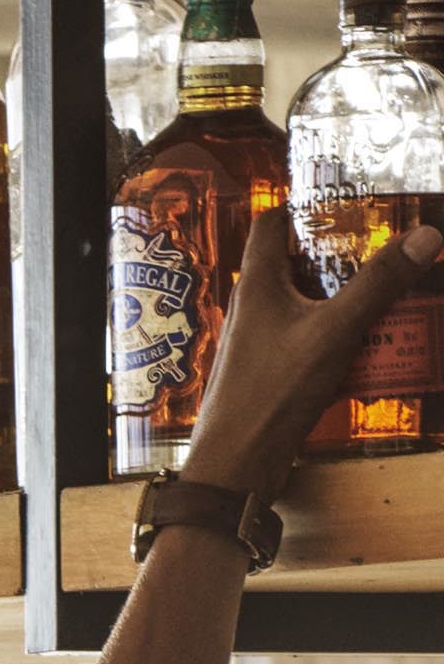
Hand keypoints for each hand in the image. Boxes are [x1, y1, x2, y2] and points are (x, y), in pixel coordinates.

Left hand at [180, 216, 435, 499]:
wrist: (238, 462)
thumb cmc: (273, 390)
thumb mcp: (334, 330)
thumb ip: (378, 283)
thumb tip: (425, 235)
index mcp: (256, 284)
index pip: (270, 224)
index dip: (303, 206)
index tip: (346, 200)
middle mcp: (252, 306)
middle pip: (296, 263)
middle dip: (340, 254)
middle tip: (385, 246)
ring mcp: (260, 340)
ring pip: (308, 304)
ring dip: (344, 296)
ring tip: (391, 289)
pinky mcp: (272, 370)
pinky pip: (311, 339)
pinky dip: (340, 334)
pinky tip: (373, 341)